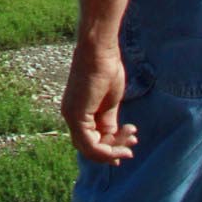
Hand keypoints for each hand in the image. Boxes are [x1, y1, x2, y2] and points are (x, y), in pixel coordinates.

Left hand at [61, 35, 136, 163]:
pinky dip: (106, 150)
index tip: (129, 146)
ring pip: (90, 149)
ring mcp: (71, 116)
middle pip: (89, 147)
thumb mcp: (109, 102)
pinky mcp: (76, 116)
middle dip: (112, 151)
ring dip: (112, 151)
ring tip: (131, 143)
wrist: (100, 50)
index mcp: (77, 110)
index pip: (90, 139)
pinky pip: (90, 144)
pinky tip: (123, 144)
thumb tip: (111, 137)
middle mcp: (70, 115)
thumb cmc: (106, 68)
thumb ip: (108, 121)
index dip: (108, 148)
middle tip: (132, 146)